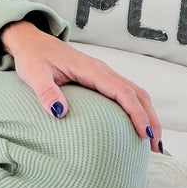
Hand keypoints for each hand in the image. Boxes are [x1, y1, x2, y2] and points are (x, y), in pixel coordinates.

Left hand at [0, 20, 163, 152]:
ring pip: (135, 92)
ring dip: (147, 114)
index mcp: (90, 69)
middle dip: (150, 118)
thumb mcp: (34, 75)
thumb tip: (59, 113)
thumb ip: (46, 92)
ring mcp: (103, 73)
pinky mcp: (100, 77)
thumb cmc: (32, 58)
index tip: (144, 134)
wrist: (31, 41)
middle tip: (155, 146)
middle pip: (137, 93)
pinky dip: (137, 108)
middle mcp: (102, 70)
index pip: (122, 91)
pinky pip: (125, 92)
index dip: (137, 113)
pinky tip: (136, 125)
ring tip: (152, 141)